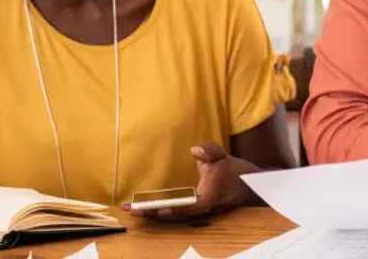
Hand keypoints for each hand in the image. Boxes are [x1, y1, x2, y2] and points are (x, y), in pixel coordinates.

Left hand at [122, 142, 256, 220]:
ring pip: (170, 217)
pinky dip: (155, 212)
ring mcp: (193, 212)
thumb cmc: (227, 168)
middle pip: (174, 215)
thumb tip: (194, 149)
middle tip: (130, 209)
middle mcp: (199, 208)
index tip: (159, 208)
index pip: (191, 205)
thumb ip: (210, 150)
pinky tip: (140, 208)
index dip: (175, 207)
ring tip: (129, 208)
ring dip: (150, 214)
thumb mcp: (221, 155)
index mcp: (208, 196)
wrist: (239, 184)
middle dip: (152, 212)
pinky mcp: (187, 211)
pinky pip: (170, 214)